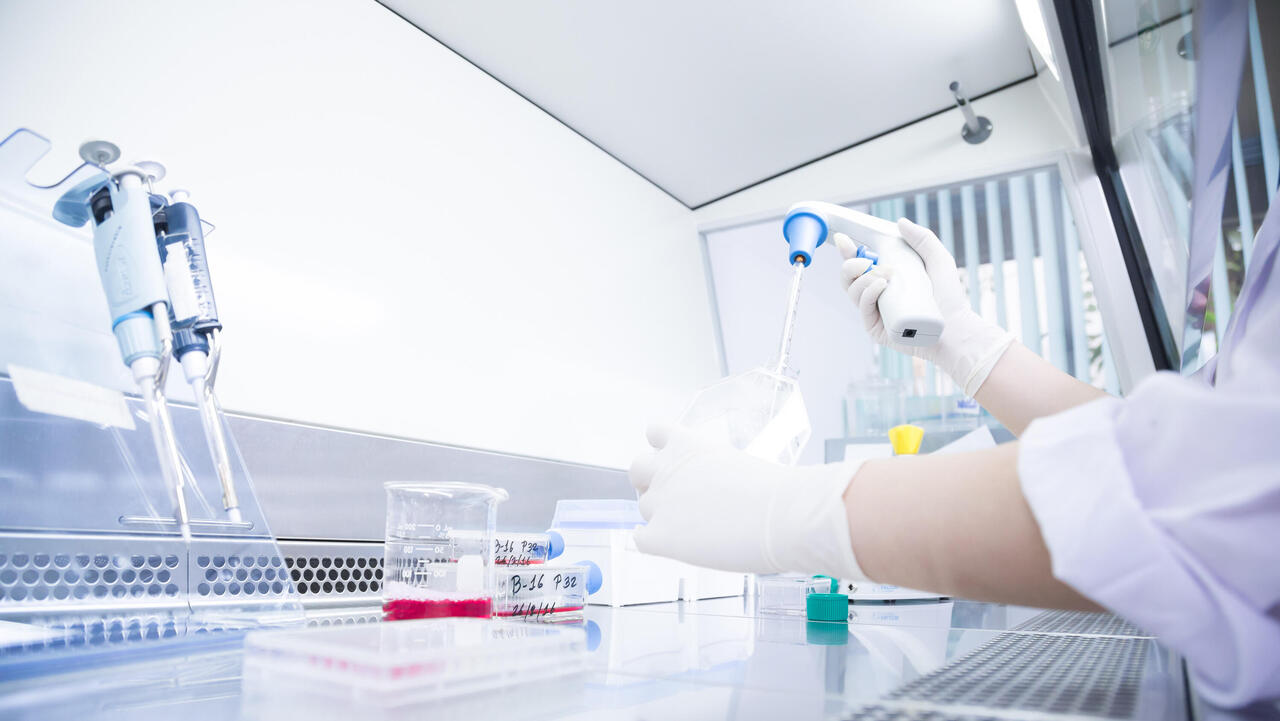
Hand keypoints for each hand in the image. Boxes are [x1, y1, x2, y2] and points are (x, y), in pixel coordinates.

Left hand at [628, 423, 865, 578]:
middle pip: (637, 468)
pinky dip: (654, 542)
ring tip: (690, 527)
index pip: (655, 432)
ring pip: (643, 506)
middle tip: (672, 497)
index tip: (675, 461)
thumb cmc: (774, 493)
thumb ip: (709, 472)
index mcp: (688, 444)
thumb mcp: (736, 465)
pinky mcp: (660, 537)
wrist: (784, 517)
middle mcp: (667, 469)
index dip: (663, 449)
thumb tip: (707, 492)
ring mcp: (660, 503)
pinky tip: (674, 545)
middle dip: (649, 481)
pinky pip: (641, 539)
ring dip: (660, 515)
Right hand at [835, 218, 1013, 396]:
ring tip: (886, 275)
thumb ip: (924, 238)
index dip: (848, 251)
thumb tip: (900, 222)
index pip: (859, 264)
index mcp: (885, 279)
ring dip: (863, 279)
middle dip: (850, 264)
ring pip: (853, 291)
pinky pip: (863, 308)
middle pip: (849, 278)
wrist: (956, 328)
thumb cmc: (950, 297)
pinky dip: (868, 293)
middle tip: (867, 260)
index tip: (844, 239)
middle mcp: (876, 296)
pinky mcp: (876, 329)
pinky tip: (880, 285)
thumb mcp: (939, 260)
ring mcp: (875, 313)